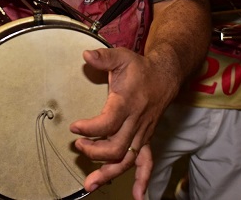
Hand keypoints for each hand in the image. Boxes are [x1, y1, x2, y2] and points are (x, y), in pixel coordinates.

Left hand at [69, 47, 170, 198]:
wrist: (165, 75)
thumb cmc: (139, 68)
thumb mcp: (121, 57)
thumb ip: (104, 58)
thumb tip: (86, 55)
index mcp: (127, 103)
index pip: (108, 123)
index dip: (90, 129)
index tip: (74, 127)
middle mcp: (136, 122)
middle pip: (116, 147)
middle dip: (94, 152)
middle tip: (78, 147)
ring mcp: (142, 133)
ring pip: (127, 159)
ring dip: (109, 173)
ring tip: (91, 184)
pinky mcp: (145, 138)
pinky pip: (146, 162)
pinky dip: (142, 179)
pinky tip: (137, 195)